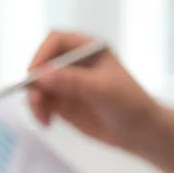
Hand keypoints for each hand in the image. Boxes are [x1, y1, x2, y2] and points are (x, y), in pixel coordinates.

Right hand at [28, 31, 161, 148]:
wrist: (139, 131)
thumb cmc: (130, 104)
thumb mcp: (103, 90)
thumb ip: (73, 82)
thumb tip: (42, 75)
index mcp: (87, 48)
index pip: (56, 41)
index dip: (42, 55)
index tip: (34, 75)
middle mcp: (74, 63)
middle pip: (41, 64)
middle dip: (34, 83)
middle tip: (37, 102)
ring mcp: (66, 82)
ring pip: (37, 85)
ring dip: (35, 101)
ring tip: (43, 118)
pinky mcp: (62, 101)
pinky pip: (41, 102)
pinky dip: (39, 111)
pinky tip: (47, 123)